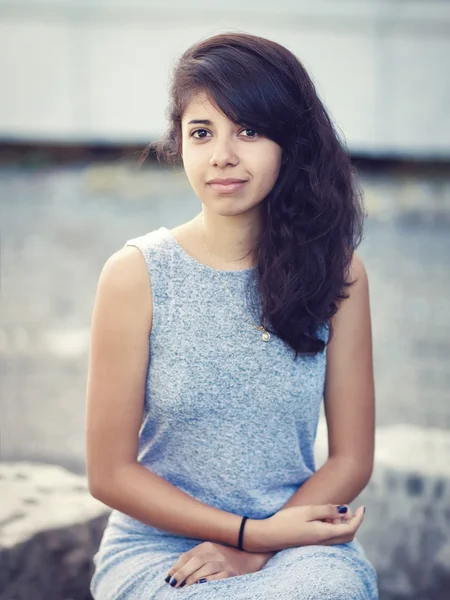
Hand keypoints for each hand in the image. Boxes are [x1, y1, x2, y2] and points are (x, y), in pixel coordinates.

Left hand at [164, 541, 266, 588]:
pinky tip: (200, 586)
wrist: (251, 556)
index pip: (188, 556)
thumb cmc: (225, 557)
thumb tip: (171, 574)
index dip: (177, 567)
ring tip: (182, 589)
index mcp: (207, 545)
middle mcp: (215, 552)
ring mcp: (224, 562)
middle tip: (173, 585)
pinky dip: (207, 582)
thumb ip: (192, 560)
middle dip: (182, 574)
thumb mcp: (209, 553)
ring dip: (191, 580)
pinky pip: (217, 578)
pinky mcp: (232, 573)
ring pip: (204, 570)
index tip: (168, 579)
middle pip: (195, 561)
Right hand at [246, 504, 364, 551]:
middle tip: (347, 508)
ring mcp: (317, 543)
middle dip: (352, 521)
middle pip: (348, 535)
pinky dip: (333, 526)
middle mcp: (324, 542)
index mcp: (324, 534)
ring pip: (339, 536)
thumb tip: (344, 510)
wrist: (268, 536)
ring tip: (332, 510)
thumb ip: (326, 510)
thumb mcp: (307, 511)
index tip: (363, 507)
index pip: (350, 529)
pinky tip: (323, 517)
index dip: (359, 518)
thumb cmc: (286, 521)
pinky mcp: (312, 542)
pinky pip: (330, 536)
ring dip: (341, 523)